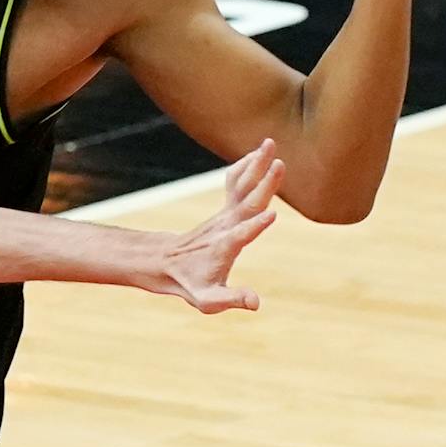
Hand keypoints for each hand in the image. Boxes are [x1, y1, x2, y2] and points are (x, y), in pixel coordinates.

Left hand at [161, 139, 283, 312]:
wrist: (167, 264)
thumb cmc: (190, 284)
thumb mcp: (208, 300)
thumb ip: (232, 299)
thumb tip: (256, 303)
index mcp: (224, 247)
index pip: (242, 235)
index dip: (255, 226)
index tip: (272, 214)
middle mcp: (225, 226)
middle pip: (247, 201)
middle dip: (264, 183)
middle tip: (279, 163)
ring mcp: (225, 215)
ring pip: (242, 185)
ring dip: (255, 164)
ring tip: (269, 143)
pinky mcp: (225, 209)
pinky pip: (235, 182)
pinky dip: (246, 166)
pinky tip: (260, 153)